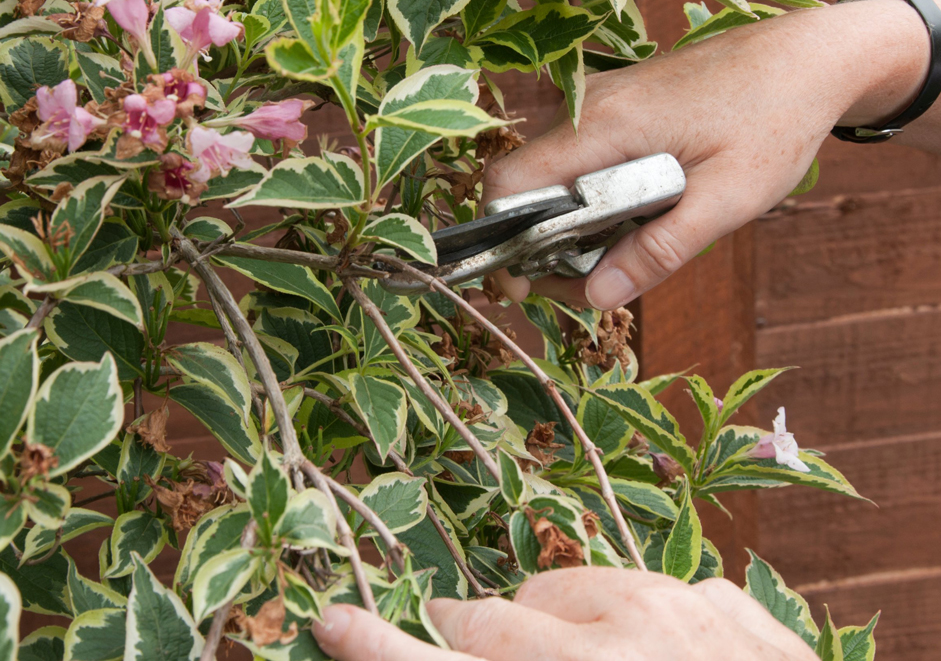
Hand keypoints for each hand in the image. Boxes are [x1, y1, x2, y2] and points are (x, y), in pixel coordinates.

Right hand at [313, 566, 818, 659]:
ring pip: (566, 585)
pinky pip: (646, 587)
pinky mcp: (726, 598)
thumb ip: (524, 659)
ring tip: (576, 660)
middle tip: (460, 640)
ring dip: (551, 622)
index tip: (332, 621)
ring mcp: (682, 608)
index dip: (378, 648)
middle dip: (464, 632)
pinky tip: (658, 657)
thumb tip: (471, 639)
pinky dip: (635, 619)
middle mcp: (624, 642)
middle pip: (492, 617)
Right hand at [480, 0, 931, 308]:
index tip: (527, 284)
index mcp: (604, 124)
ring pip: (552, 175)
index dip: (501, 239)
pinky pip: (579, 160)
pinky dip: (590, 198)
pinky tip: (636, 217)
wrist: (807, 55)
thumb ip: (660, 249)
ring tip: (626, 253)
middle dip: (543, 244)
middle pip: (526, 187)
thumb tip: (597, 296)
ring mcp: (599, 101)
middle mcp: (587, 106)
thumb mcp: (728, 198)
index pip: (509, 184)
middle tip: (595, 284)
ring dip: (570, 223)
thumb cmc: (775, 119)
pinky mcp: (615, 105)